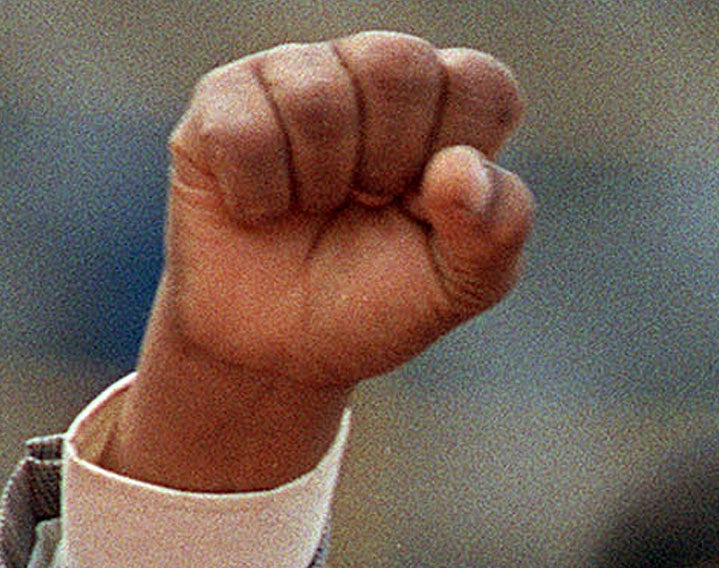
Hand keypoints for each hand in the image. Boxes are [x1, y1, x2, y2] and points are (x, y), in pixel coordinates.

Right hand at [108, 33, 532, 489]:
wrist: (284, 351)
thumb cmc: (380, 300)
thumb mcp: (461, 284)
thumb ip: (496, 228)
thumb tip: (461, 167)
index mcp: (448, 107)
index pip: (482, 82)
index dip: (461, 151)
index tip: (430, 205)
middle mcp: (372, 74)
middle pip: (400, 64)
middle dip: (389, 162)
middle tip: (369, 204)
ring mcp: (294, 77)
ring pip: (317, 97)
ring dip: (322, 182)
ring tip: (315, 208)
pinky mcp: (221, 100)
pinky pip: (244, 130)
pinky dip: (261, 196)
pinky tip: (263, 209)